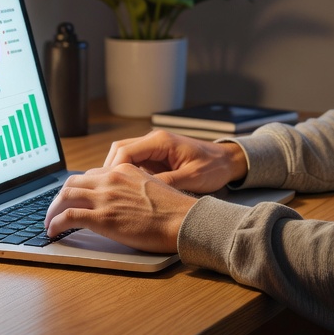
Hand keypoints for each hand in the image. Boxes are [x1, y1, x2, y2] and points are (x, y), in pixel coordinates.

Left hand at [44, 164, 196, 252]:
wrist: (183, 220)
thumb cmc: (174, 209)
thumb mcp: (152, 186)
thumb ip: (133, 187)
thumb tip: (123, 198)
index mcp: (124, 170)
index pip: (91, 175)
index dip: (78, 188)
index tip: (73, 199)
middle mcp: (111, 179)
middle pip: (73, 182)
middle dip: (59, 197)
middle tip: (55, 210)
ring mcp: (105, 197)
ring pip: (65, 196)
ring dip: (52, 210)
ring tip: (49, 222)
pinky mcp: (102, 218)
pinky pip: (69, 217)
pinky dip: (56, 223)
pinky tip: (53, 231)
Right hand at [103, 129, 247, 192]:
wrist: (227, 161)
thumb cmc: (213, 167)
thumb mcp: (192, 177)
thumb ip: (168, 182)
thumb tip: (144, 192)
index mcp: (160, 141)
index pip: (125, 151)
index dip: (113, 170)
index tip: (110, 187)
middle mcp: (154, 141)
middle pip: (119, 151)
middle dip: (109, 171)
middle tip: (106, 192)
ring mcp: (154, 148)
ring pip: (124, 157)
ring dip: (117, 173)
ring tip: (114, 193)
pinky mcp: (156, 158)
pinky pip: (134, 164)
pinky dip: (127, 176)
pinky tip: (127, 192)